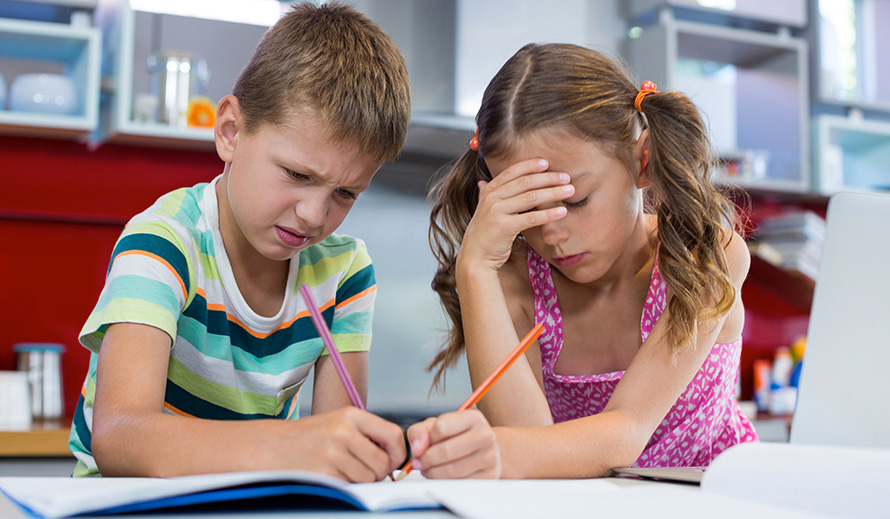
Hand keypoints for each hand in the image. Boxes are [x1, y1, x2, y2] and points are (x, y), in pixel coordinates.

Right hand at [275, 407, 405, 481]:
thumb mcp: (339, 422)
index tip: (391, 462)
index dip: (398, 454)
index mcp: (351, 415)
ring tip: (343, 470)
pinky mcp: (322, 472)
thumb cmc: (309, 436)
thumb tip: (395, 458)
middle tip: (365, 471)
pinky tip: (332, 475)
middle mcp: (343, 431)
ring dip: (360, 481)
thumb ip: (367, 435)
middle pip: (382, 462)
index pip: (393, 435)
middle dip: (378, 473)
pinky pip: (349, 486)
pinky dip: (345, 486)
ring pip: (368, 478)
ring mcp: (332, 452)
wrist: (271, 446)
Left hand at [406, 410, 500, 478]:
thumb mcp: (436, 427)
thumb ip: (420, 432)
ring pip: (451, 470)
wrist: (482, 451)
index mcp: (473, 418)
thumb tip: (417, 448)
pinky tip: (441, 476)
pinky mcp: (489, 476)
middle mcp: (485, 435)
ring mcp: (490, 457)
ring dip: (432, 473)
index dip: (426, 439)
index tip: (423, 445)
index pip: (441, 428)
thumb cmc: (456, 437)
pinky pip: (459, 484)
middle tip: (419, 462)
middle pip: (446, 451)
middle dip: (426, 459)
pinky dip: (444, 482)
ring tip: (428, 469)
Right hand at [458, 158, 572, 272]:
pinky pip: (531, 218)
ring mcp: (497, 211)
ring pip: (531, 197)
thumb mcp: (483, 210)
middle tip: (567, 177)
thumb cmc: (484, 234)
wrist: (474, 257)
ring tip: (570, 191)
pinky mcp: (504, 227)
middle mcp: (492, 198)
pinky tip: (562, 212)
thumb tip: (483, 181)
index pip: (512, 172)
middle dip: (549, 178)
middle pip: (526, 182)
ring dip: (553, 193)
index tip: (547, 163)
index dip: (530, 165)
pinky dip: (548, 214)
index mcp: (489, 190)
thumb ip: (485, 195)